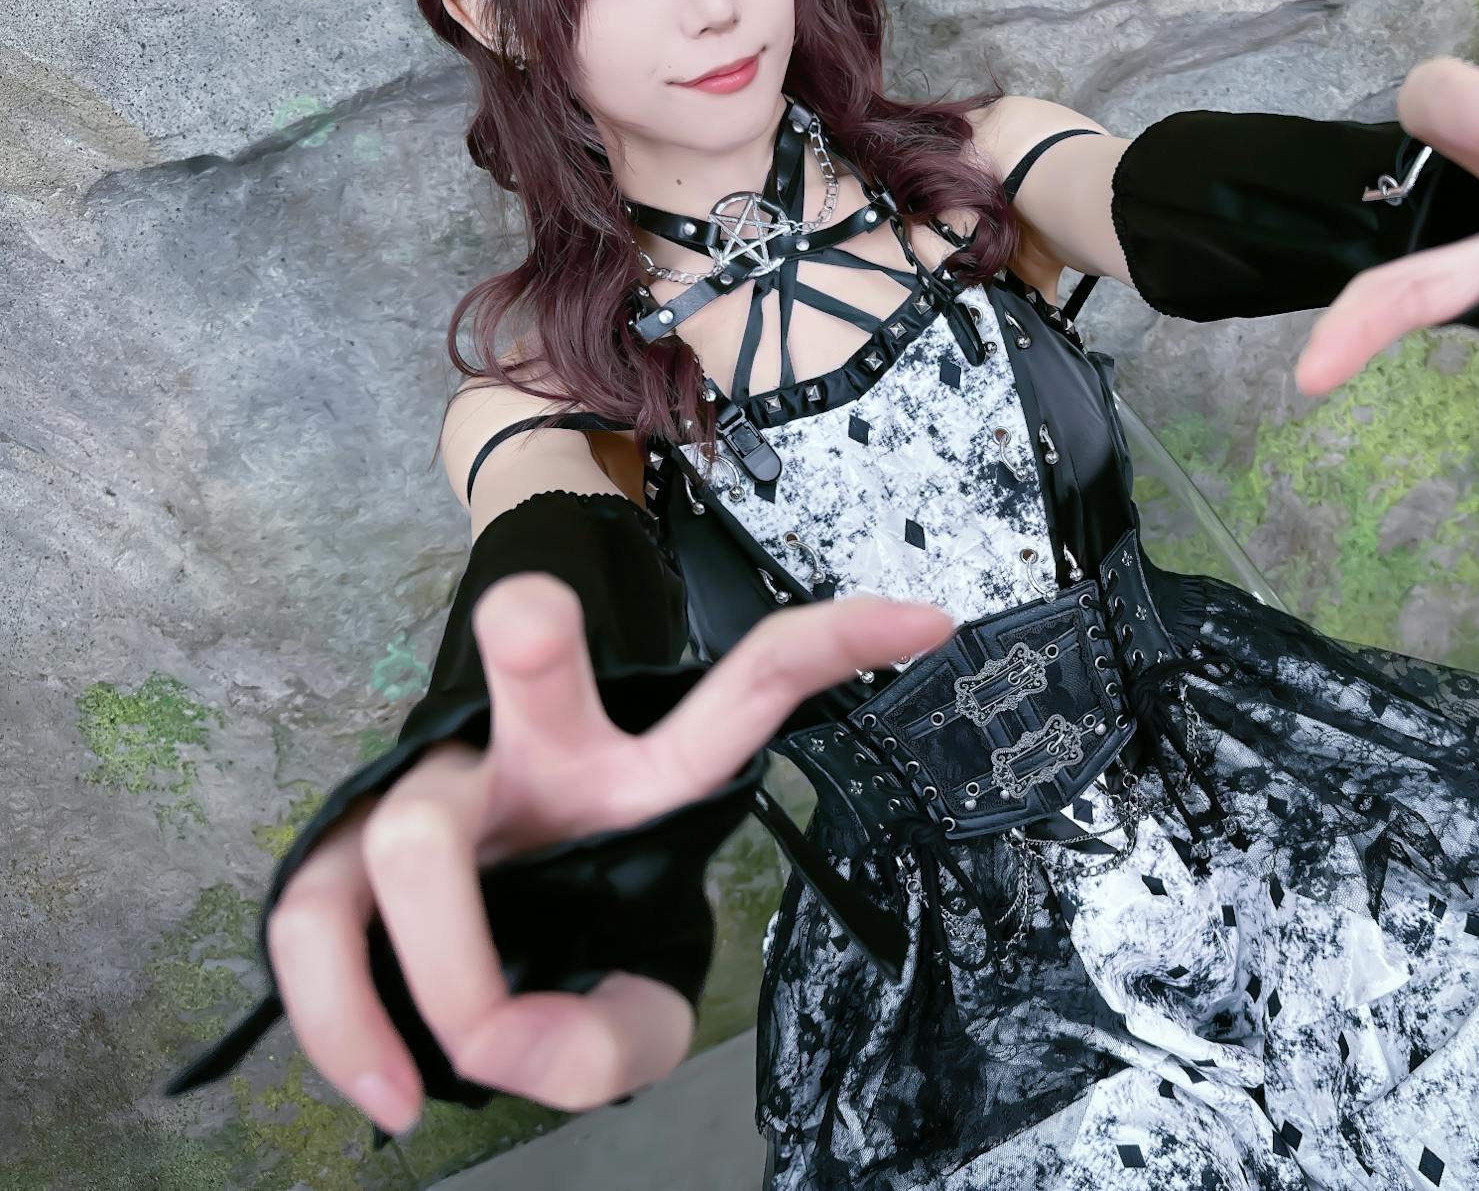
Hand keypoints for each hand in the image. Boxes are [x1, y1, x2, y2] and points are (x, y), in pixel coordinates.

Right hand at [264, 575, 953, 1134]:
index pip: (738, 692)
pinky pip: (307, 924)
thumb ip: (603, 1045)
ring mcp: (428, 796)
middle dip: (535, 647)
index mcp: (627, 774)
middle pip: (538, 680)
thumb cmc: (558, 935)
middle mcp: (531, 760)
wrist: (449, 925)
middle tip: (534, 622)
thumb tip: (514, 1052)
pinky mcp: (337, 850)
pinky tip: (381, 1099)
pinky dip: (339, 1020)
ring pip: (412, 830)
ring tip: (459, 1068)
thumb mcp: (631, 1007)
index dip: (822, 651)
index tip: (928, 625)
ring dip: (436, 949)